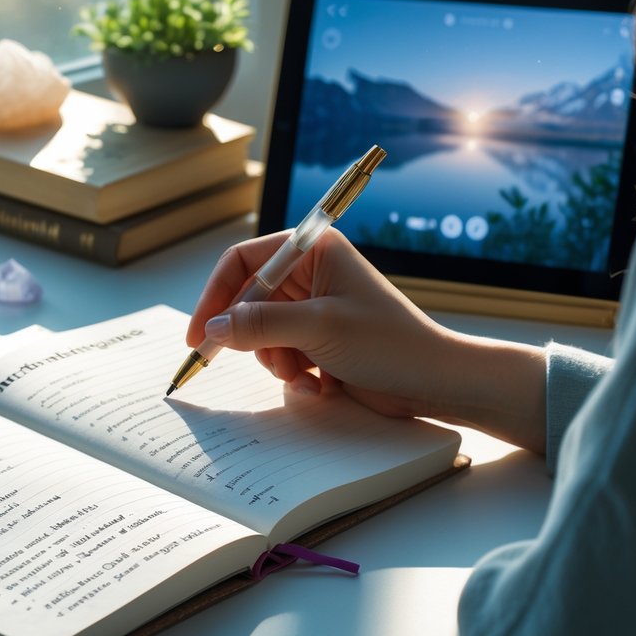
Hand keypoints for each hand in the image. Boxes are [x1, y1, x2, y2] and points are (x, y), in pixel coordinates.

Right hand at [186, 228, 546, 450]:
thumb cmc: (390, 343)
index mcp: (314, 249)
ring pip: (261, 333)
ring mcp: (315, 309)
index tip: (200, 333)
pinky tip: (320, 385)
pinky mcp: (319, 340)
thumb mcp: (319, 328)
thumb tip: (213, 328)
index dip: (216, 295)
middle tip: (238, 360)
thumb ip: (260, 324)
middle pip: (248, 300)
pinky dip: (293, 373)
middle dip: (251, 336)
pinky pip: (282, 354)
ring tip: (306, 374)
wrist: (435, 382)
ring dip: (276, 360)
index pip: (244, 260)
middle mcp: (311, 274)